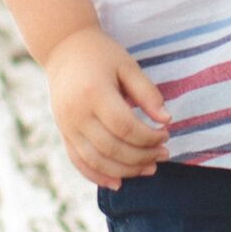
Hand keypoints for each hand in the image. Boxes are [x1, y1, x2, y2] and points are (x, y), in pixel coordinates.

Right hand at [45, 26, 169, 188]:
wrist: (63, 48)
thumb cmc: (101, 54)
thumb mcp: (128, 65)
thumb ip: (147, 93)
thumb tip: (167, 120)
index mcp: (93, 93)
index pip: (125, 127)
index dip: (149, 137)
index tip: (166, 134)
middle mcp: (76, 114)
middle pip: (111, 148)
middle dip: (142, 156)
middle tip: (163, 155)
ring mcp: (67, 126)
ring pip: (96, 160)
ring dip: (125, 170)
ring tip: (149, 169)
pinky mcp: (63, 133)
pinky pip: (79, 162)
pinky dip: (98, 176)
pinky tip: (119, 182)